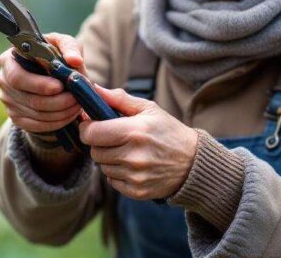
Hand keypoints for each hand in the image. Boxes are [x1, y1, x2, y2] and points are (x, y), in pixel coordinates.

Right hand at [0, 33, 86, 134]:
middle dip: (57, 101)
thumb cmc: (54, 54)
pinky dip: (56, 123)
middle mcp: (3, 80)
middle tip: (76, 98)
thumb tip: (75, 61)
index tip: (60, 86)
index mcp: (9, 59)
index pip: (18, 77)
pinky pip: (36, 126)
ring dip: (61, 113)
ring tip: (78, 105)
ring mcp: (8, 100)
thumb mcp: (62, 44)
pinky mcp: (15, 116)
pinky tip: (69, 115)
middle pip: (29, 98)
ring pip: (36, 114)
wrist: (49, 72)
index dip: (39, 84)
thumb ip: (70, 47)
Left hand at [79, 86, 198, 199]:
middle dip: (99, 143)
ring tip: (127, 151)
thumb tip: (93, 89)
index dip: (87, 128)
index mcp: (134, 131)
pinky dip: (117, 173)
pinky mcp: (137, 191)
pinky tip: (132, 165)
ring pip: (102, 167)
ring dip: (109, 158)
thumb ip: (119, 98)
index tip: (92, 125)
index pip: (92, 133)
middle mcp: (133, 155)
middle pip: (95, 151)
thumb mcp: (148, 109)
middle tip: (113, 138)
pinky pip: (112, 181)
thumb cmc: (168, 130)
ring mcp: (135, 175)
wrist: (193, 162)